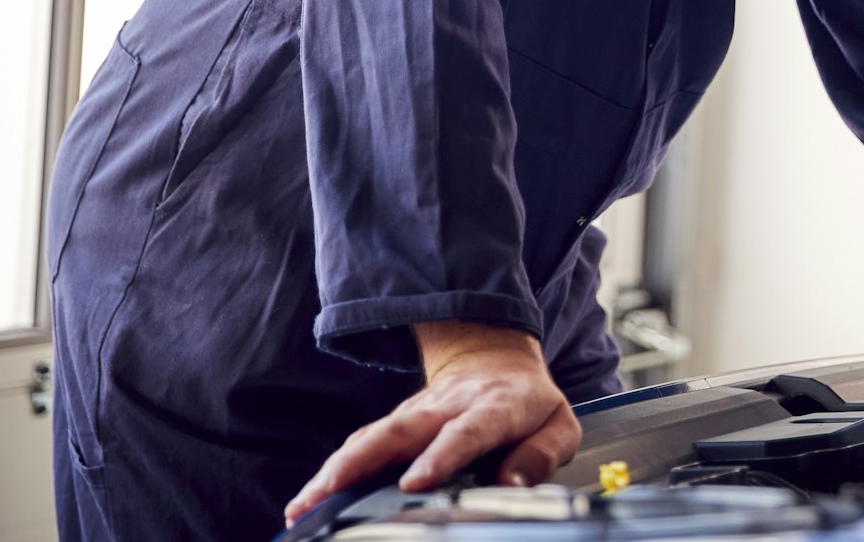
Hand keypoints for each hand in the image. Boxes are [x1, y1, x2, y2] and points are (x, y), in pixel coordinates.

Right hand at [283, 322, 580, 524]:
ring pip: (371, 438)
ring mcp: (415, 413)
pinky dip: (332, 473)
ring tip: (305, 505)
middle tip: (332, 494)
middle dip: (364, 461)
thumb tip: (512, 484)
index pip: (467, 431)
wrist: (495, 357)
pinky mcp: (394, 424)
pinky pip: (360, 446)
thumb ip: (542, 454)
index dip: (441, 455)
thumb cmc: (528, 402)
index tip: (415, 483)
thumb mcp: (559, 424)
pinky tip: (306, 502)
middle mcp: (447, 407)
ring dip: (336, 470)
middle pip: (401, 430)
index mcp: (494, 406)